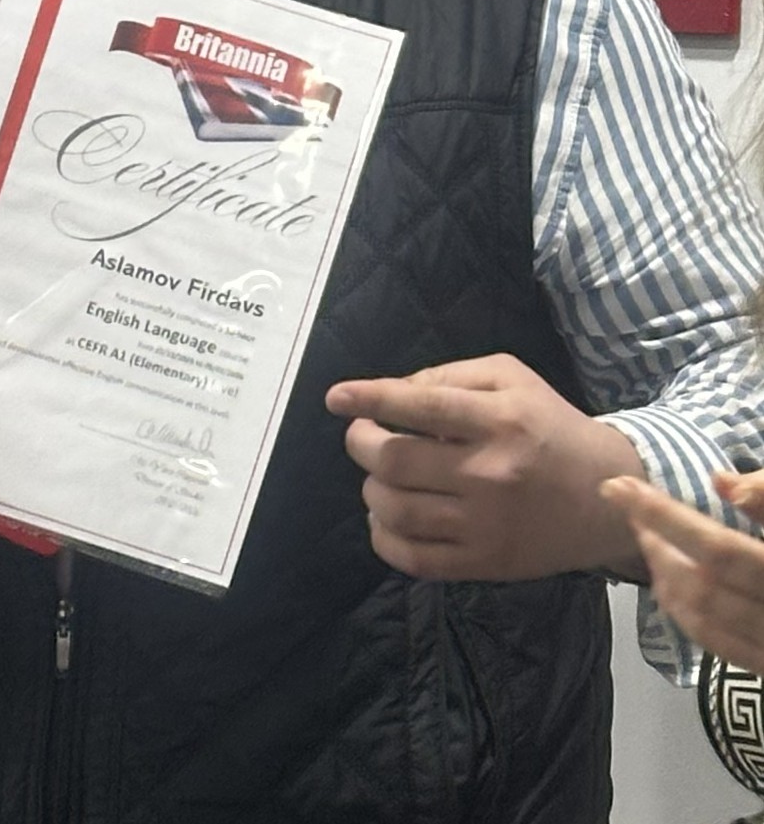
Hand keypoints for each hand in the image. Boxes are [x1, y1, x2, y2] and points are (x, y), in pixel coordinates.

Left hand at [325, 353, 647, 581]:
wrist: (607, 497)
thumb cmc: (552, 427)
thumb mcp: (512, 379)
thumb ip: (451, 377)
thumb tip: (395, 392)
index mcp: (500, 420)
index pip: (422, 406)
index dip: (372, 398)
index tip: (335, 397)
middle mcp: (491, 474)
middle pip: (397, 461)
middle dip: (362, 443)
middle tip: (362, 433)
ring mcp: (486, 526)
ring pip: (397, 510)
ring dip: (371, 489)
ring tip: (379, 475)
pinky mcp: (485, 564)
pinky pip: (415, 559)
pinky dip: (384, 538)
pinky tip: (385, 518)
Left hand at [601, 470, 763, 670]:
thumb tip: (718, 481)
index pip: (716, 548)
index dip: (663, 517)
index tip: (617, 486)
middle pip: (701, 585)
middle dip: (657, 542)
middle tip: (628, 503)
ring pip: (704, 619)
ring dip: (664, 577)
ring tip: (645, 536)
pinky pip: (720, 644)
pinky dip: (685, 612)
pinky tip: (668, 586)